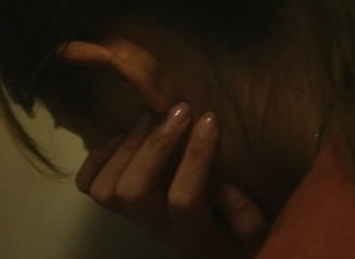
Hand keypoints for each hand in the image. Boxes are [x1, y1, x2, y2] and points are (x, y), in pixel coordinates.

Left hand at [75, 104, 269, 257]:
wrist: (216, 249)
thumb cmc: (243, 235)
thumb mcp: (263, 236)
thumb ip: (251, 223)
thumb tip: (228, 190)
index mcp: (195, 238)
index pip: (184, 200)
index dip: (195, 157)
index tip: (210, 119)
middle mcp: (157, 230)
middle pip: (134, 191)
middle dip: (156, 144)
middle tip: (180, 109)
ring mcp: (134, 218)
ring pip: (108, 189)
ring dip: (129, 146)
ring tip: (153, 115)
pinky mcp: (120, 206)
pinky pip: (91, 185)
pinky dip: (100, 156)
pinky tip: (126, 134)